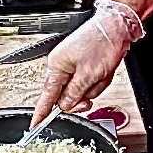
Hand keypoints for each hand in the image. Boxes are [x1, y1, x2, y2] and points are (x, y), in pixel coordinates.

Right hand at [34, 13, 131, 128]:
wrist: (117, 26)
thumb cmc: (101, 42)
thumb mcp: (88, 74)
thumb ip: (75, 94)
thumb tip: (65, 106)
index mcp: (57, 66)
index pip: (46, 96)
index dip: (41, 113)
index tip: (35, 125)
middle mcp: (62, 65)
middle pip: (67, 96)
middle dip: (82, 97)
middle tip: (90, 94)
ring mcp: (73, 65)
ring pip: (82, 90)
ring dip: (94, 86)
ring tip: (101, 73)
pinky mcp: (85, 64)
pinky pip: (90, 82)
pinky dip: (99, 80)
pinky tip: (104, 71)